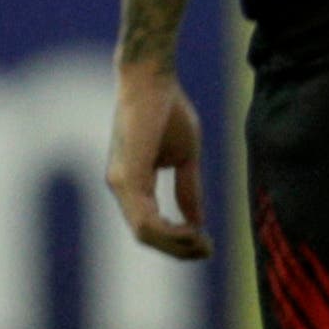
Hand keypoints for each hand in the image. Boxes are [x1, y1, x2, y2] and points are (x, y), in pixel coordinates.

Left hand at [106, 64, 210, 260]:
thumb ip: (188, 189)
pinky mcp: (127, 177)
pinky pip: (144, 219)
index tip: (206, 242)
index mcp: (132, 183)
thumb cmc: (167, 109)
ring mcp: (120, 183)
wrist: (153, 78)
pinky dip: (169, 232)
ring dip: (176, 244)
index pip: (150, 224)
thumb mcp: (185, 157)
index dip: (178, 239)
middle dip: (179, 248)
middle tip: (208, 250)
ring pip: (145, 233)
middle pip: (147, 236)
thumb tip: (198, 222)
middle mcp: (121, 187)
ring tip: (203, 243)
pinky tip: (192, 231)